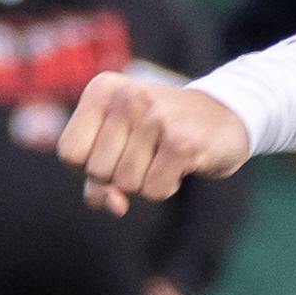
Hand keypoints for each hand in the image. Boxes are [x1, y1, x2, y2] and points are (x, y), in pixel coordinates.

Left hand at [57, 73, 249, 214]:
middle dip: (120, 176)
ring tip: (164, 155)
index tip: (117, 149)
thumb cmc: (161, 134)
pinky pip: (154, 191)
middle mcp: (126, 96)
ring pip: (126, 185)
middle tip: (148, 152)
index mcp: (102, 89)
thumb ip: (99, 181)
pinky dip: (167, 187)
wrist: (226, 116)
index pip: (69, 153)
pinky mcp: (180, 141)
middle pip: (97, 172)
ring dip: (146, 182)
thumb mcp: (119, 148)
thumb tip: (114, 205)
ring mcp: (155, 116)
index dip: (90, 166)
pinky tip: (181, 163)